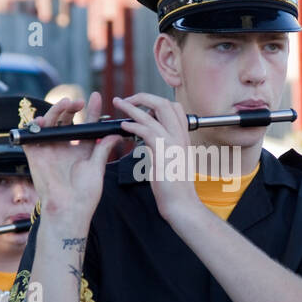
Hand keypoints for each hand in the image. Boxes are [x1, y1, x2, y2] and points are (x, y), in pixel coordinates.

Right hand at [21, 92, 119, 224]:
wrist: (68, 209)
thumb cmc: (85, 194)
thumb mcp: (97, 167)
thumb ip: (104, 148)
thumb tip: (116, 133)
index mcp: (83, 149)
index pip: (87, 124)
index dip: (92, 110)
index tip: (96, 96)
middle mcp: (66, 147)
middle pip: (67, 119)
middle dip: (72, 107)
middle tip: (78, 103)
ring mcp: (50, 149)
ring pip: (50, 123)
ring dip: (56, 110)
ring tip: (65, 104)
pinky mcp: (35, 155)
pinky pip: (31, 135)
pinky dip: (34, 125)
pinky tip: (42, 119)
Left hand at [111, 92, 200, 224]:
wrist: (182, 204)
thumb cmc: (174, 188)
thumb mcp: (171, 162)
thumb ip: (162, 148)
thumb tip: (148, 142)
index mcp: (183, 137)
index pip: (174, 108)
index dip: (155, 102)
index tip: (140, 105)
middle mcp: (180, 136)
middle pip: (164, 104)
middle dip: (142, 97)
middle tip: (125, 100)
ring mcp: (173, 142)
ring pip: (154, 113)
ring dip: (132, 107)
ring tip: (118, 103)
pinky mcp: (164, 152)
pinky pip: (147, 130)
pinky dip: (133, 125)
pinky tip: (123, 126)